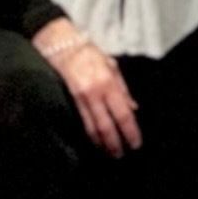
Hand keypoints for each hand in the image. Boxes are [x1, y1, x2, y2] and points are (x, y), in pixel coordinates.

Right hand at [33, 19, 140, 157]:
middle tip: (121, 154)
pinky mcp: (70, 99)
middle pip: (107, 126)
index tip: (136, 143)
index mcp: (109, 82)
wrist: (61, 43)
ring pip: (93, 128)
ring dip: (102, 143)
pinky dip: (90, 134)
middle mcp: (95, 92)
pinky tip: (95, 141)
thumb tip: (133, 108)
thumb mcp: (111, 65)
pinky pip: (82, 121)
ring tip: (109, 153)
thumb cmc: (89, 52)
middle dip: (115, 144)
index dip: (130, 131)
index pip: (123, 114)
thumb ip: (122, 88)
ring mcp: (81, 97)